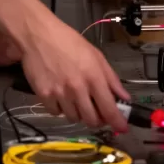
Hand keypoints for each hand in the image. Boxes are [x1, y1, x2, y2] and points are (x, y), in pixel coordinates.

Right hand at [19, 17, 130, 131]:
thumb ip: (111, 78)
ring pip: (74, 118)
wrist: (39, 36)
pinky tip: (60, 96)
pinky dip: (60, 109)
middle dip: (96, 120)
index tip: (121, 127)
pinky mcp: (44, 95)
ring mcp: (60, 93)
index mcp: (94, 77)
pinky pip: (56, 113)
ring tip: (75, 99)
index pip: (109, 108)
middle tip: (96, 112)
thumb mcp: (96, 56)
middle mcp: (78, 88)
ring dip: (78, 113)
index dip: (117, 122)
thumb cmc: (68, 43)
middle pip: (91, 119)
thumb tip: (124, 97)